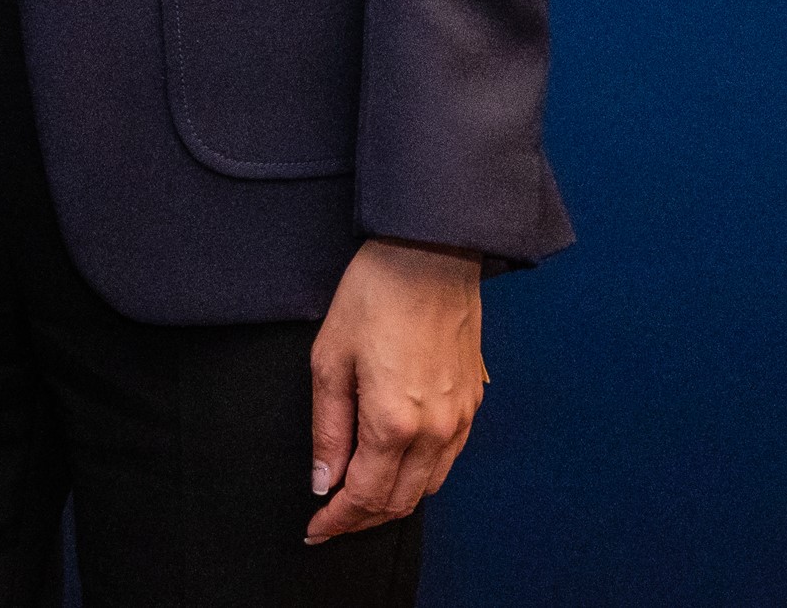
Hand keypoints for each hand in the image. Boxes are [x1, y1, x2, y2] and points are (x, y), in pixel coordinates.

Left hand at [306, 238, 485, 541]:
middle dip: (361, 520)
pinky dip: (419, 478)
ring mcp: (460, 420)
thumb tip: (323, 480)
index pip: (365, 496)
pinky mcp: (472, 405)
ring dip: (392, 503)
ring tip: (357, 500)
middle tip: (330, 521)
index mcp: (394, 422)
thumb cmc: (373, 296)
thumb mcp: (329, 360)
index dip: (337, 520)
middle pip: (400, 502)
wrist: (429, 255)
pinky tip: (394, 468)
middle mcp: (436, 431)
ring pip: (427, 487)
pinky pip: (447, 461)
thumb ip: (327, 428)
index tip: (314, 531)